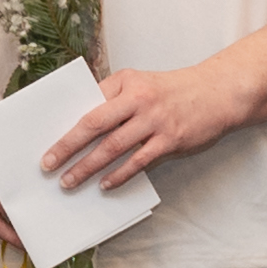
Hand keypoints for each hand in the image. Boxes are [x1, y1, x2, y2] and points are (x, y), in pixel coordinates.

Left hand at [45, 56, 250, 191]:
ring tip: (70, 181)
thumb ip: (114, 98)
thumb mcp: (142, 83)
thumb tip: (83, 126)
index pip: (88, 104)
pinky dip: (119, 175)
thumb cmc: (176, 91)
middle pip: (94, 125)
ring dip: (88, 167)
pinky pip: (139, 161)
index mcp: (126, 83)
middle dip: (68, 147)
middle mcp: (138, 100)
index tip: (47, 141)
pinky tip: (105, 184)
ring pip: (113, 147)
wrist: (219, 93)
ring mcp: (155, 121)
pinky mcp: (171, 140)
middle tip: (48, 165)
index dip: (65, 125)